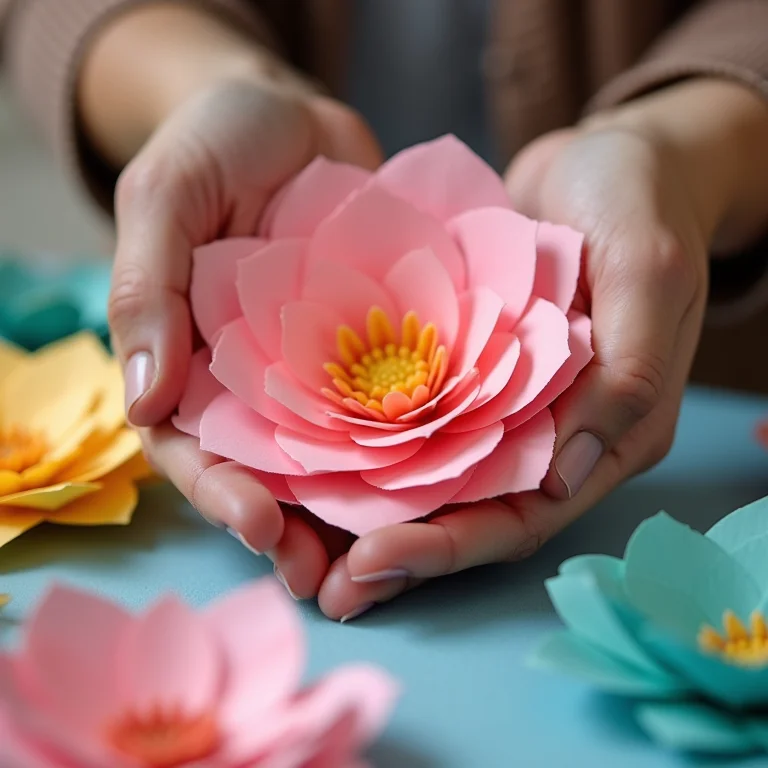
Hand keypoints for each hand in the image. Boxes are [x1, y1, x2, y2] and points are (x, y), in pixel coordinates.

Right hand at [107, 79, 381, 563]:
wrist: (297, 115)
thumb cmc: (220, 142)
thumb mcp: (169, 194)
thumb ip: (147, 286)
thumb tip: (139, 400)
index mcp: (189, 360)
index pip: (196, 446)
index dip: (222, 492)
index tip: (261, 526)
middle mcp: (254, 379)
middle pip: (270, 472)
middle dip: (297, 530)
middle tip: (333, 581)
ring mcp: (318, 370)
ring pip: (336, 457)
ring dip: (358, 512)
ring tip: (388, 561)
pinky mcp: (375, 350)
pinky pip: (392, 407)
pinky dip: (412, 447)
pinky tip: (443, 481)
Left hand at [310, 80, 767, 621]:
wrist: (601, 160)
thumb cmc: (640, 203)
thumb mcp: (647, 270)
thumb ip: (629, 371)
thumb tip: (571, 472)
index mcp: (604, 433)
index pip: (524, 516)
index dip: (451, 546)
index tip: (375, 562)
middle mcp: (545, 432)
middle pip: (464, 512)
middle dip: (396, 551)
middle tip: (322, 585)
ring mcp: (498, 400)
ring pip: (428, 472)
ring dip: (368, 511)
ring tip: (296, 541)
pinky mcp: (461, 365)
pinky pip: (409, 413)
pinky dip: (363, 439)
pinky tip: (306, 454)